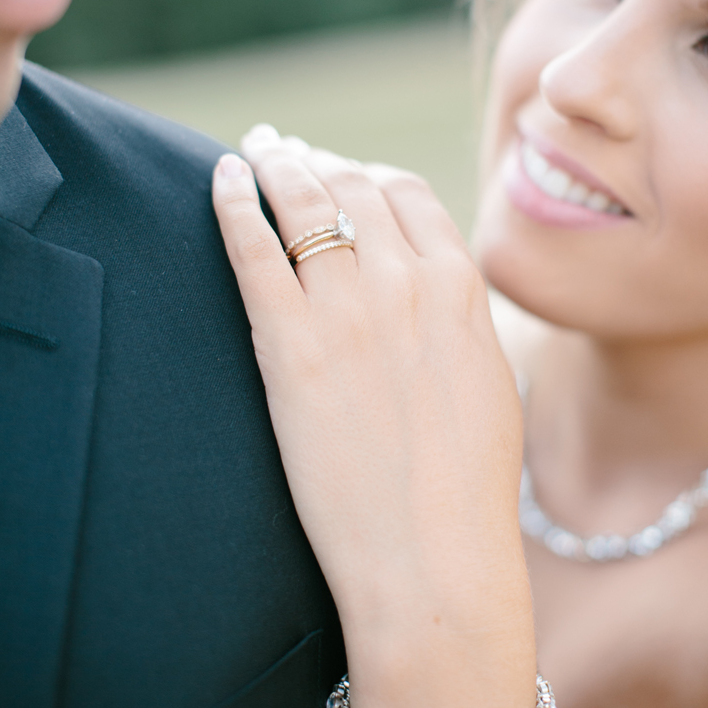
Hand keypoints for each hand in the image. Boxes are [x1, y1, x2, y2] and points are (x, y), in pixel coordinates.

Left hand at [210, 126, 539, 707]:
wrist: (431, 557)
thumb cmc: (462, 491)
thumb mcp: (485, 384)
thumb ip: (455, 323)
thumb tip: (430, 292)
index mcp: (461, 291)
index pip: (405, 194)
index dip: (364, 173)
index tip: (337, 170)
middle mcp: (405, 283)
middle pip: (350, 186)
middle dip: (314, 160)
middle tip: (282, 149)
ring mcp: (345, 309)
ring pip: (302, 203)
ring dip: (274, 165)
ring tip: (253, 151)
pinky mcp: (289, 344)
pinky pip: (253, 249)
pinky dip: (235, 202)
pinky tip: (222, 178)